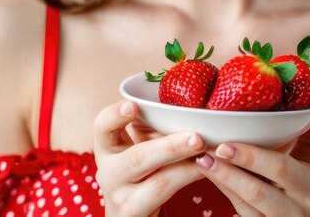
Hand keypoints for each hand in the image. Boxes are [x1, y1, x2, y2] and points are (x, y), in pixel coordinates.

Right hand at [93, 99, 206, 216]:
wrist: (132, 213)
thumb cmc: (140, 173)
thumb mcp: (140, 147)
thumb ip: (153, 129)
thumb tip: (190, 110)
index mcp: (108, 147)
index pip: (102, 125)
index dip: (116, 114)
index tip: (133, 105)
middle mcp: (108, 171)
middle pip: (137, 157)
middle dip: (171, 147)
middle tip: (197, 138)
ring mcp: (119, 197)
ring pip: (157, 180)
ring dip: (187, 166)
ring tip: (206, 155)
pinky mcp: (133, 215)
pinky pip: (165, 195)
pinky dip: (187, 179)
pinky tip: (202, 170)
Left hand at [194, 114, 309, 216]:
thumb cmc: (306, 184)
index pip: (280, 169)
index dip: (252, 157)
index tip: (225, 144)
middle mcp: (297, 208)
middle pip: (259, 191)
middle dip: (230, 172)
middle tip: (207, 152)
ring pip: (245, 204)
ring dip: (221, 181)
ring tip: (201, 161)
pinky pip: (240, 210)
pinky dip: (223, 191)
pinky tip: (208, 174)